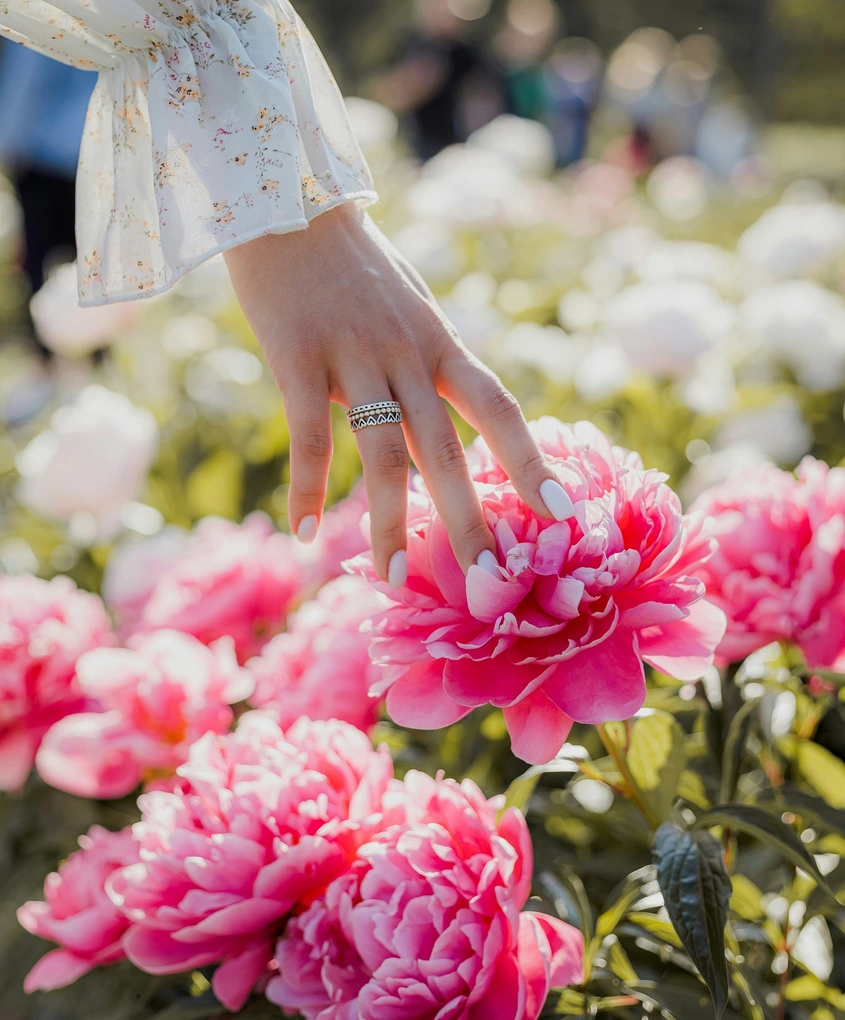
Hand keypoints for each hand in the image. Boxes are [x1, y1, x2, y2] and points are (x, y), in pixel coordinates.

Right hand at [224, 204, 573, 585]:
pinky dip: (308, 488)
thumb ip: (430, 364)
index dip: (533, 464)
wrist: (288, 198)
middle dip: (470, 521)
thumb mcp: (411, 308)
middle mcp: (408, 353)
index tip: (562, 516)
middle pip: (447, 450)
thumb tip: (444, 424)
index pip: (501, 410)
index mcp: (442, 342)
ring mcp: (354, 355)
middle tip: (490, 582)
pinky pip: (309, 435)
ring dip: (388, 523)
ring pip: (382, 454)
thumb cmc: (354, 263)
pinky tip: (305, 531)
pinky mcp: (297, 356)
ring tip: (395, 577)